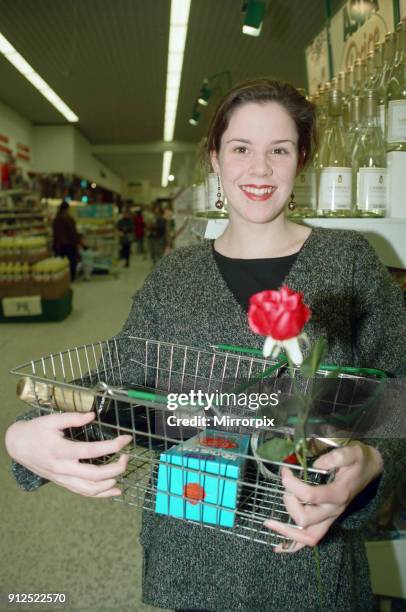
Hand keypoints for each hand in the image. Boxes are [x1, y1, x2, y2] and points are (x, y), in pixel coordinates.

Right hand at [5, 412, 131, 497]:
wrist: (18, 446)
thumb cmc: (35, 431)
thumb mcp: (52, 420)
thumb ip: (73, 418)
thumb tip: (92, 415)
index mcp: (61, 450)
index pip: (92, 451)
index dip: (112, 446)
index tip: (126, 439)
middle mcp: (63, 468)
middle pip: (95, 475)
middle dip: (116, 468)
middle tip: (127, 456)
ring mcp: (63, 478)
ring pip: (90, 489)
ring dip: (110, 482)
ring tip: (122, 469)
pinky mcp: (63, 483)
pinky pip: (83, 493)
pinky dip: (101, 494)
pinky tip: (115, 490)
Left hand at [264, 442, 383, 552]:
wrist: (369, 469)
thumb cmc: (358, 460)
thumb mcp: (352, 452)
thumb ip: (337, 457)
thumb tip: (316, 464)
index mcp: (338, 494)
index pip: (310, 495)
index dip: (292, 483)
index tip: (285, 470)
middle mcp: (334, 510)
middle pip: (305, 519)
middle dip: (289, 501)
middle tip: (285, 487)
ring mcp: (330, 518)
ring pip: (308, 536)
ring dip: (287, 530)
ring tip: (270, 521)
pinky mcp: (327, 521)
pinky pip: (311, 540)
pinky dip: (294, 546)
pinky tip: (278, 547)